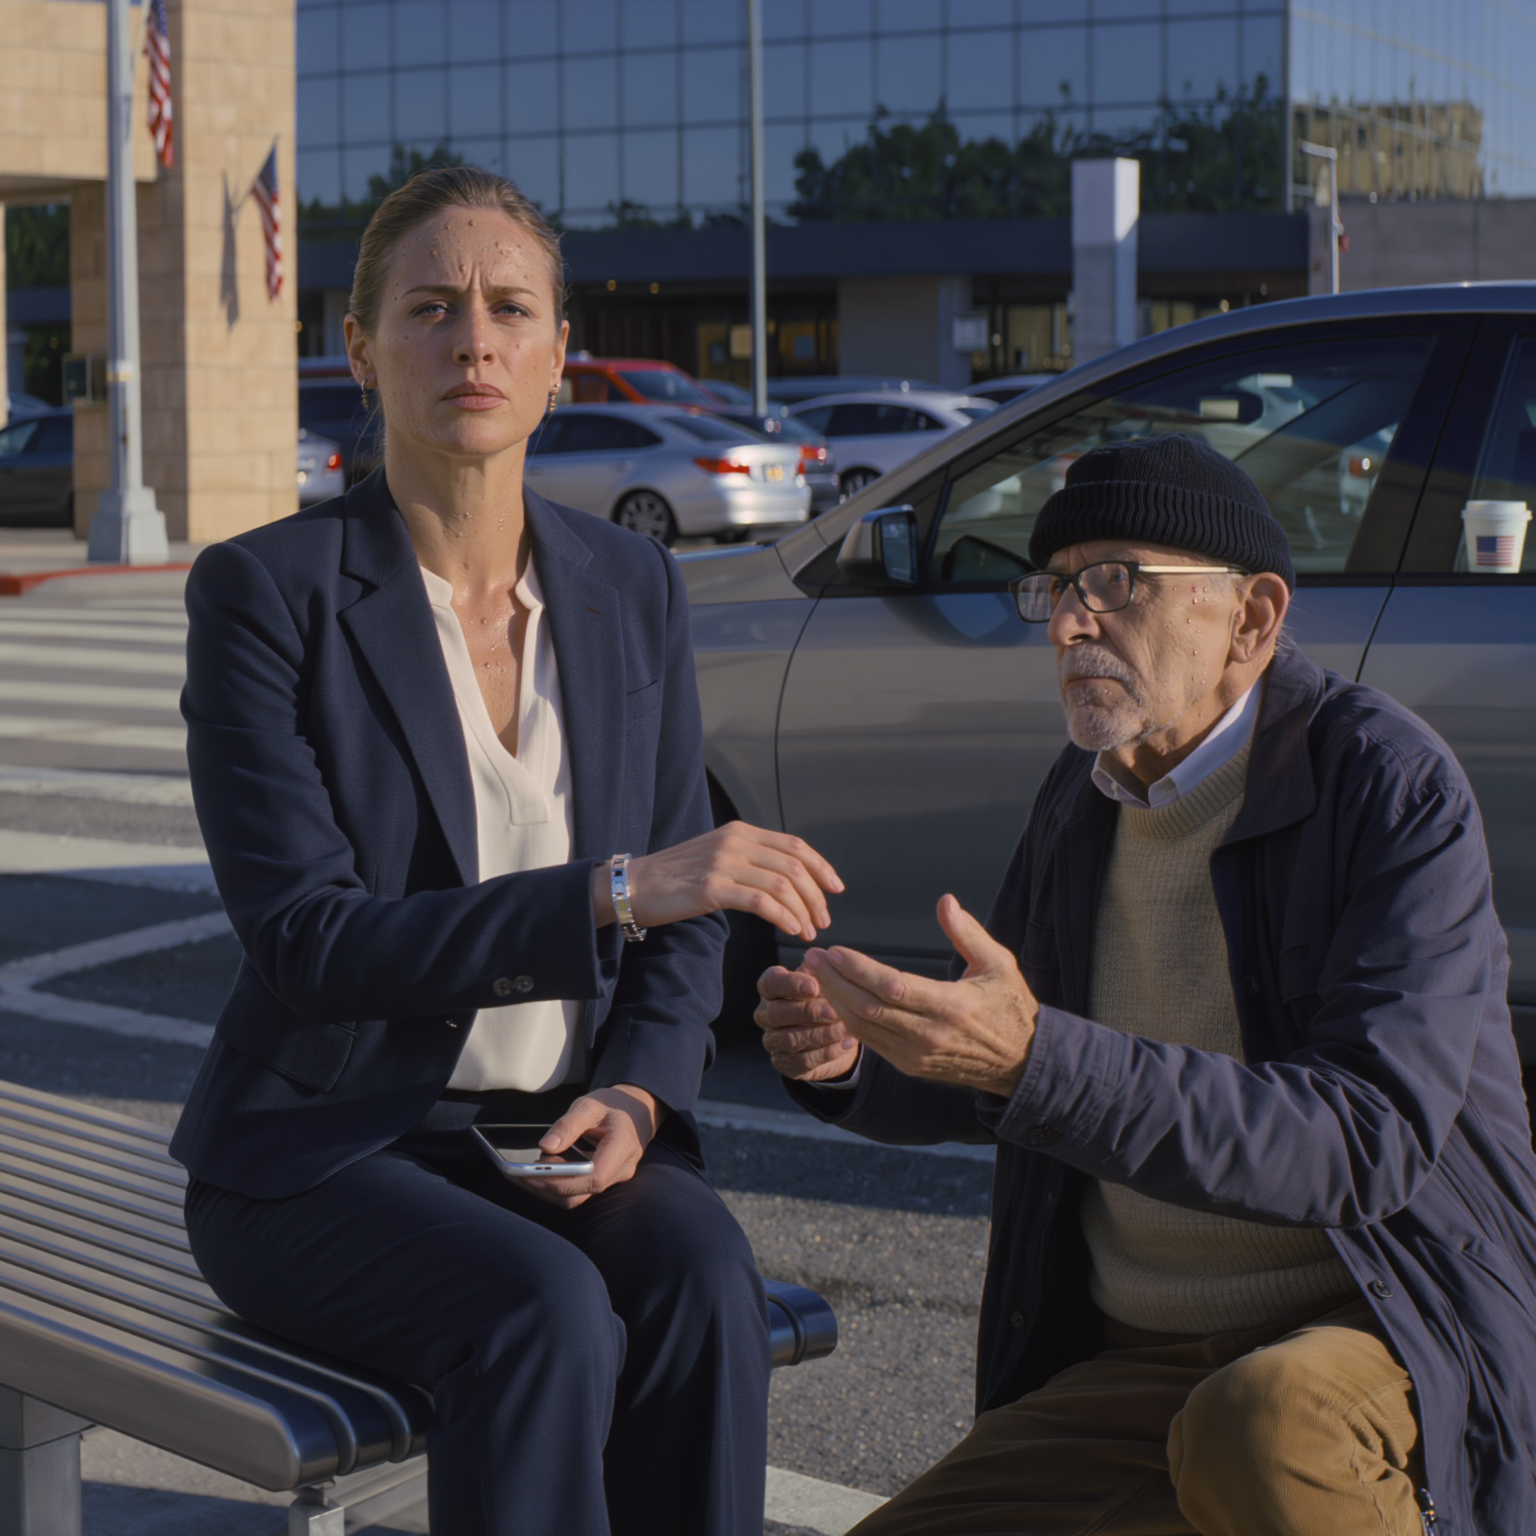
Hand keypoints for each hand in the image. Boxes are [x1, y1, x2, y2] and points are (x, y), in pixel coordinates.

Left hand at [513, 1085, 663, 1209]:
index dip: (563, 1181)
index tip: (533, 1174)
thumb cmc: (615, 1104)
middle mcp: (621, 1169)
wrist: (637, 1110)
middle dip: (547, 1187)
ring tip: (524, 1174)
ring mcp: (614, 1178)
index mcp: (622, 1147)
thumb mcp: (590, 1104)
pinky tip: (540, 1173)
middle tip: (517, 1174)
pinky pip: (579, 1191)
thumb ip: (568, 1124)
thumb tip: (545, 1147)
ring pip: (578, 1196)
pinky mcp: (604, 1180)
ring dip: (549, 1189)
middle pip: (581, 1192)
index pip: (594, 1178)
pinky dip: (557, 1186)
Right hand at [591, 822, 842, 942]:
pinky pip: (762, 902)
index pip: (794, 845)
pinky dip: (784, 917)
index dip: (821, 866)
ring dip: (804, 911)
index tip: (836, 888)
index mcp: (740, 832)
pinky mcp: (712, 887)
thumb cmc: (674, 878)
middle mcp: (735, 841)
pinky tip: (792, 930)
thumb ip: (748, 860)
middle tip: (824, 919)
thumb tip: (785, 879)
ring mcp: (723, 862)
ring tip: (809, 930)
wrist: (632, 885)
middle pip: (794, 866)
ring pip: (783, 885)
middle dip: (816, 896)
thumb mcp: (716, 856)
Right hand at [755, 964, 862, 1081]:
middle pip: (777, 1014)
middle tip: (834, 1011)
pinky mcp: (784, 1063)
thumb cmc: (823, 1000)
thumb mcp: (823, 984)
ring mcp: (773, 1041)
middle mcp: (766, 1015)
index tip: (814, 985)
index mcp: (770, 990)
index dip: (790, 984)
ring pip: (790, 1039)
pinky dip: (826, 1053)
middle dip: (808, 1012)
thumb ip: (820, 973)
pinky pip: (802, 1061)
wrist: (831, 1034)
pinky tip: (845, 1043)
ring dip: (821, 1034)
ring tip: (845, 1029)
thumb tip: (821, 958)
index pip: (770, 984)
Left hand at [803, 895, 1038, 1097]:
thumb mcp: (998, 964)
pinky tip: (834, 999)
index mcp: (951, 1006)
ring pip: (863, 1028)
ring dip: (835, 1000)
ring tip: (816, 974)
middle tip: (812, 957)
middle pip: (868, 1008)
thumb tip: (945, 901)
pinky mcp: (911, 1066)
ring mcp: (917, 1055)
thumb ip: (968, 933)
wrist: (1021, 1063)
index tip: (834, 951)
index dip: (857, 969)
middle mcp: (929, 1034)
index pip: (891, 987)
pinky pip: (871, 1042)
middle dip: (834, 981)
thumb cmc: (1010, 1007)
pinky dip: (848, 1020)